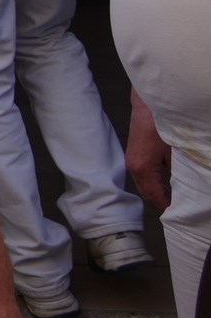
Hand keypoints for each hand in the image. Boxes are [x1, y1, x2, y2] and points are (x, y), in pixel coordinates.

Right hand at [125, 90, 171, 211]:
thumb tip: (187, 189)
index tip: (180, 214)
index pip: (155, 197)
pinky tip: (168, 181)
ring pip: (145, 185)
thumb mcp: (176, 152)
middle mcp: (133, 167)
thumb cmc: (161, 123)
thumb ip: (179, 173)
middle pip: (147, 193)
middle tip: (180, 208)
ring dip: (158, 192)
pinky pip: (144, 175)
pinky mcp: (133, 154)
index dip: (168, 207)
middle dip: (162, 202)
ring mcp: (131, 160)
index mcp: (142, 168)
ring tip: (176, 197)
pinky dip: (155, 182)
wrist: (148, 103)